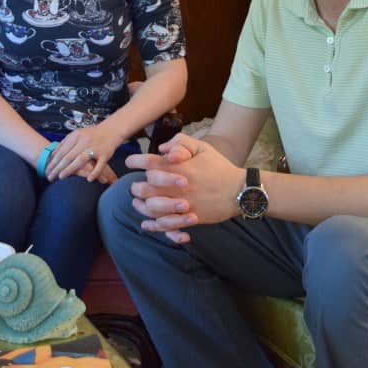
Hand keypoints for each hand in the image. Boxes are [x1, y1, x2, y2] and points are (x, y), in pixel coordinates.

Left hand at [46, 123, 122, 183]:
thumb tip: (53, 153)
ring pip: (81, 160)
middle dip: (57, 167)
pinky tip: (88, 179)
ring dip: (70, 169)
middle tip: (49, 177)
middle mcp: (85, 141)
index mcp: (77, 136)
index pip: (62, 150)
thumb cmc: (93, 134)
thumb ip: (66, 142)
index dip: (53, 161)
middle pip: (68, 156)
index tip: (45, 169)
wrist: (112, 129)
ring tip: (61, 177)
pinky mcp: (105, 154)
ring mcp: (95, 148)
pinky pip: (99, 165)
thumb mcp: (78, 133)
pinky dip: (94, 172)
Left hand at [127, 133, 242, 242]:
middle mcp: (175, 186)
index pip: (148, 163)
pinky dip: (153, 225)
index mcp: (177, 167)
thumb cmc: (219, 167)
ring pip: (151, 208)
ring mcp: (180, 204)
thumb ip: (180, 142)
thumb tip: (162, 148)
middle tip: (134, 185)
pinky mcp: (186, 218)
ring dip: (140, 205)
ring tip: (137, 202)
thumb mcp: (202, 147)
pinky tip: (147, 223)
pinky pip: (164, 225)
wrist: (238, 190)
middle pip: (144, 188)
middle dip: (135, 186)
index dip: (135, 161)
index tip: (130, 162)